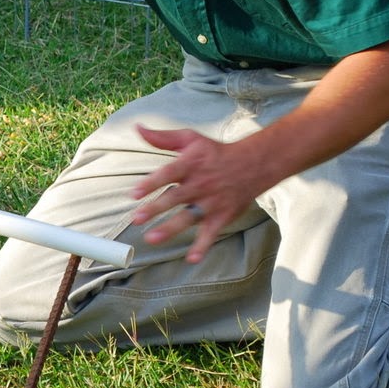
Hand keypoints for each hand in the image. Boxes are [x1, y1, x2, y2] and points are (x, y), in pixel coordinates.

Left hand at [128, 125, 260, 263]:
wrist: (254, 164)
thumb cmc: (214, 152)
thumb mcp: (190, 139)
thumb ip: (162, 138)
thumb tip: (138, 128)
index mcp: (190, 164)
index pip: (168, 174)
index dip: (151, 183)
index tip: (134, 193)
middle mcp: (200, 184)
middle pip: (175, 198)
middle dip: (155, 208)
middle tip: (137, 219)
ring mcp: (211, 202)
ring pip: (189, 217)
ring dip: (171, 229)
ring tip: (152, 238)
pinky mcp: (222, 216)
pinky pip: (211, 233)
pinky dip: (203, 247)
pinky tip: (191, 259)